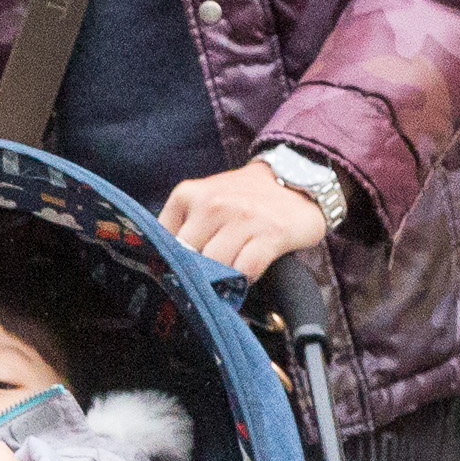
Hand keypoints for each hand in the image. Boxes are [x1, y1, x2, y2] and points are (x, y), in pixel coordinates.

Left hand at [159, 160, 333, 276]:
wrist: (296, 178)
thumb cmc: (242, 198)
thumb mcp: (203, 201)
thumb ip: (182, 227)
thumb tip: (163, 268)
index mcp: (187, 195)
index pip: (163, 243)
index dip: (169, 264)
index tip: (178, 274)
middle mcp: (212, 204)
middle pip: (189, 259)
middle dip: (197, 275)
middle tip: (206, 282)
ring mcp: (242, 218)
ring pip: (216, 266)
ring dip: (221, 279)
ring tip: (228, 278)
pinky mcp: (271, 234)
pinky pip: (246, 270)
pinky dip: (244, 280)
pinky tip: (246, 276)